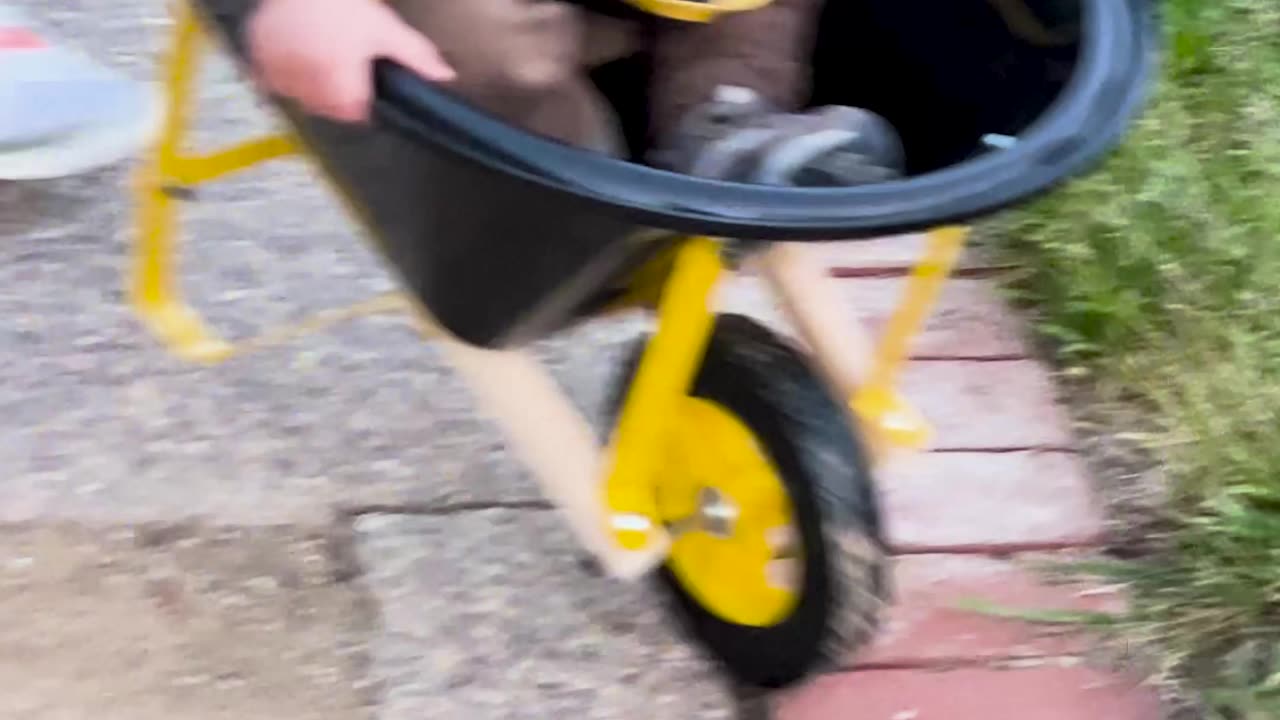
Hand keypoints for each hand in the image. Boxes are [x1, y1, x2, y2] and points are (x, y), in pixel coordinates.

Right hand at [246, 0, 454, 122]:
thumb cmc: (344, 2)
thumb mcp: (386, 29)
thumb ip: (415, 57)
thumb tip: (443, 77)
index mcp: (339, 74)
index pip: (351, 113)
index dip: (359, 104)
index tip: (360, 90)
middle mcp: (306, 75)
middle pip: (326, 108)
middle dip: (336, 94)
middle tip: (340, 67)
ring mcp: (279, 66)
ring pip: (299, 96)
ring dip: (309, 86)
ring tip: (319, 58)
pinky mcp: (259, 56)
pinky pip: (273, 80)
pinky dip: (284, 74)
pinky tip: (297, 55)